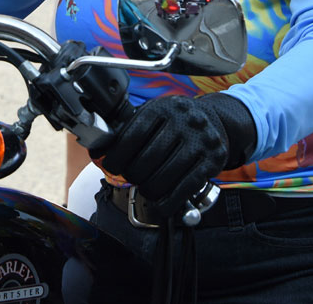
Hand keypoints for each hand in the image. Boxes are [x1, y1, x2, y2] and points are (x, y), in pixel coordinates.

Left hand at [90, 96, 234, 217]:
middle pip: (148, 158)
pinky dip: (169, 202)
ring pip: (165, 175)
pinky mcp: (214, 160)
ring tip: (145, 189)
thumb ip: (128, 130)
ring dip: (149, 189)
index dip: (118, 155)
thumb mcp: (154, 116)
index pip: (134, 135)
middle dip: (133, 174)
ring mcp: (202, 140)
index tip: (110, 166)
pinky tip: (160, 205)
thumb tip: (98, 151)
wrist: (215, 120)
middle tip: (131, 178)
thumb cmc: (175, 122)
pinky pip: (186, 187)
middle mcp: (185, 120)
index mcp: (165, 107)